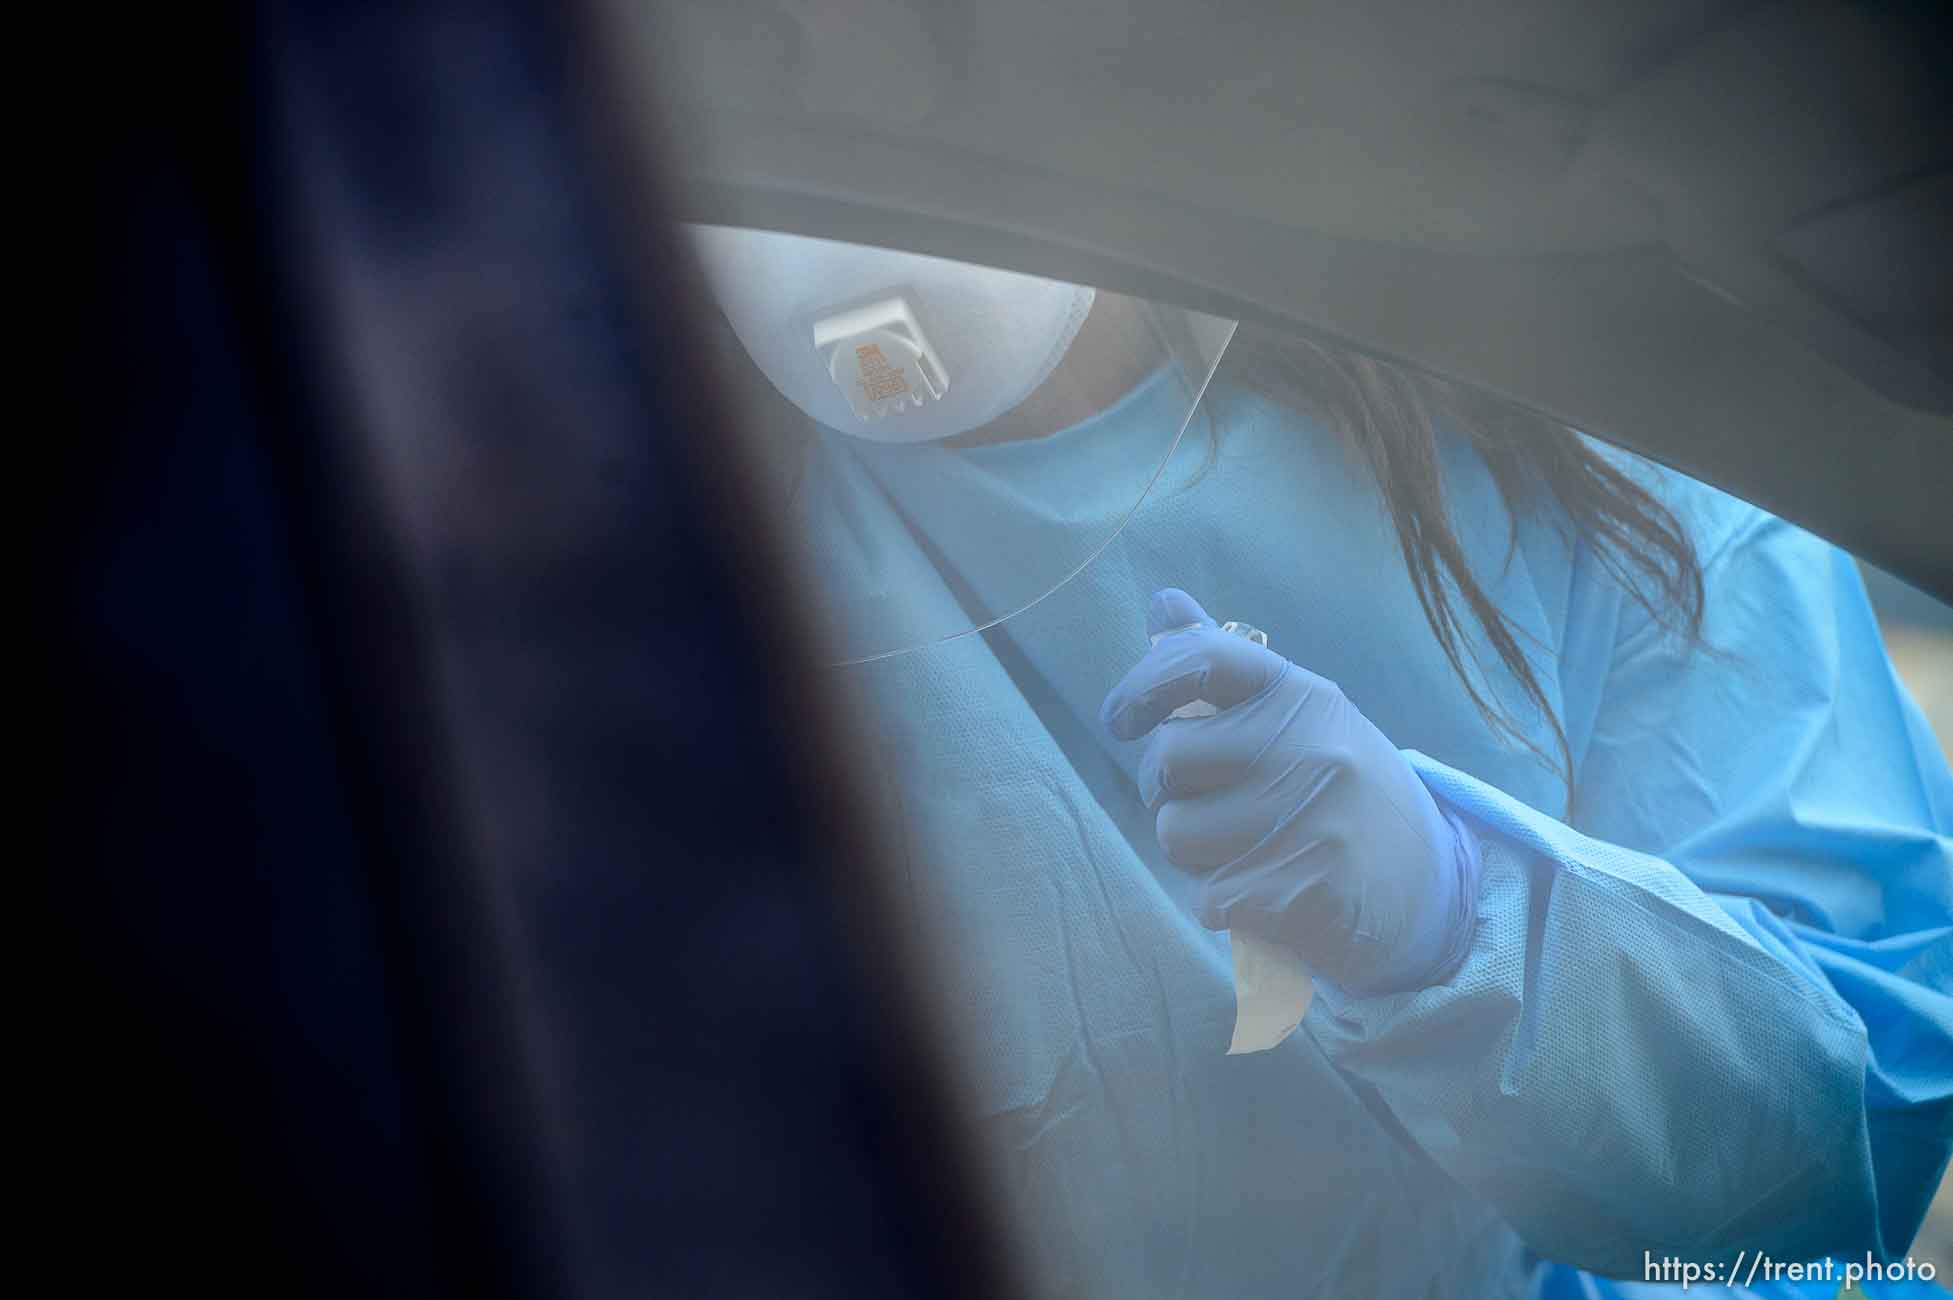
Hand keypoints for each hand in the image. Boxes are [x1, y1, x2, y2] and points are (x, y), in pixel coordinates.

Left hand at [1101, 589, 1477, 993]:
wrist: (1432, 889)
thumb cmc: (1345, 791)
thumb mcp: (1301, 717)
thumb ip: (1226, 666)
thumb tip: (1163, 603)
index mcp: (1302, 697)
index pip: (1200, 659)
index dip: (1142, 685)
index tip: (1121, 719)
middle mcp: (1307, 749)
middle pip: (1167, 758)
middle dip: (1166, 788)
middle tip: (1209, 802)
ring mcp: (1306, 820)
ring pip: (1174, 833)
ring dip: (1192, 850)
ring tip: (1246, 847)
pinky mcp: (1298, 891)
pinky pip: (1204, 896)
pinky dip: (1221, 901)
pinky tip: (1266, 890)